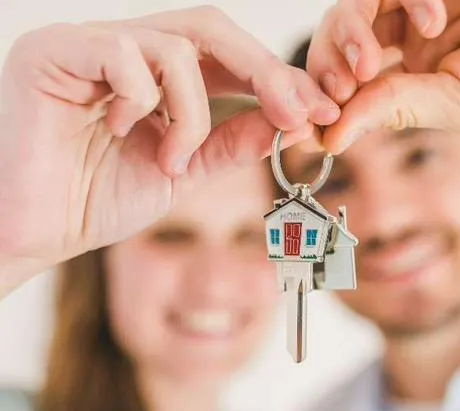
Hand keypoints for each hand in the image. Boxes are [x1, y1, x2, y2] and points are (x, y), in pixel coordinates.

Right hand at [0, 6, 339, 294]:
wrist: (38, 230)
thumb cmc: (99, 200)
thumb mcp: (184, 173)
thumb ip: (230, 144)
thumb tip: (287, 123)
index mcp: (156, 79)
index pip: (227, 58)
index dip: (276, 80)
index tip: (319, 112)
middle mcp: (125, 52)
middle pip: (210, 30)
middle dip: (263, 73)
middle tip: (297, 112)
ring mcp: (89, 46)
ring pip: (175, 46)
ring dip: (191, 114)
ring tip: (171, 161)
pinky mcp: (54, 52)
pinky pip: (124, 53)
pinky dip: (142, 100)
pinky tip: (122, 132)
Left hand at [308, 0, 459, 152]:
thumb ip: (396, 110)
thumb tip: (330, 138)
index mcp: (414, 80)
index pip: (350, 84)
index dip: (324, 97)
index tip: (314, 119)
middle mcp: (412, 38)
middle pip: (341, 38)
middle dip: (328, 62)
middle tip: (338, 85)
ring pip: (360, 2)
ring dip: (352, 30)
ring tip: (369, 60)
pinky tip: (433, 18)